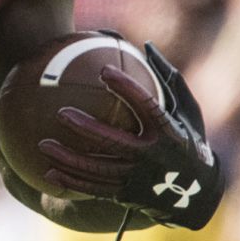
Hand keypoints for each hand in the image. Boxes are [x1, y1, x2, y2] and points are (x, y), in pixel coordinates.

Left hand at [35, 47, 223, 228]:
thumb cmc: (187, 139)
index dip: (127, 88)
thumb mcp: (187, 111)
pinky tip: (48, 172)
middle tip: (61, 113)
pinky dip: (72, 181)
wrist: (196, 193)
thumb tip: (147, 45)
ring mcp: (139, 179)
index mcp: (169, 133)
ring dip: (69, 159)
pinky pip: (94, 188)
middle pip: (115, 142)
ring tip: (42, 145)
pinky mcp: (127, 195)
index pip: (147, 107)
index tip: (104, 70)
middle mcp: (153, 157)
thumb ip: (167, 80)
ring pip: (99, 168)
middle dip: (87, 129)